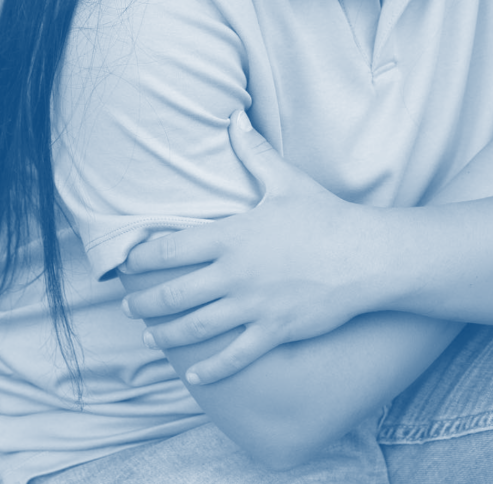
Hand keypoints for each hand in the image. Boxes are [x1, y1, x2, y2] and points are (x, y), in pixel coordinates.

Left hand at [121, 112, 378, 383]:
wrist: (365, 255)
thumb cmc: (324, 215)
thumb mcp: (285, 180)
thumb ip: (253, 151)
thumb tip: (235, 116)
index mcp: (232, 236)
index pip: (171, 250)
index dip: (142, 259)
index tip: (127, 265)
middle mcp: (234, 274)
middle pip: (173, 294)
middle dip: (145, 302)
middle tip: (129, 306)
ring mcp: (253, 307)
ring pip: (195, 328)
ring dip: (166, 335)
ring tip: (151, 336)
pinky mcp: (274, 331)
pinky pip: (233, 357)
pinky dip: (210, 370)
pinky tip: (195, 377)